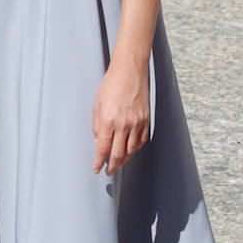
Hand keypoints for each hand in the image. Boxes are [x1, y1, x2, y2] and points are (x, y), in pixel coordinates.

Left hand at [92, 52, 149, 174]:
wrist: (130, 71)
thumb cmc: (112, 84)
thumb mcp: (97, 104)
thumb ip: (97, 125)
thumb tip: (99, 140)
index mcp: (109, 120)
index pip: (103, 149)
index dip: (99, 162)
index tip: (97, 168)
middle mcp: (124, 124)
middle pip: (118, 154)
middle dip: (112, 166)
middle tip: (108, 171)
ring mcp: (137, 122)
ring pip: (131, 150)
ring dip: (124, 159)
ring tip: (118, 162)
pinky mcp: (146, 119)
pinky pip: (141, 140)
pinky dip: (135, 148)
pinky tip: (130, 150)